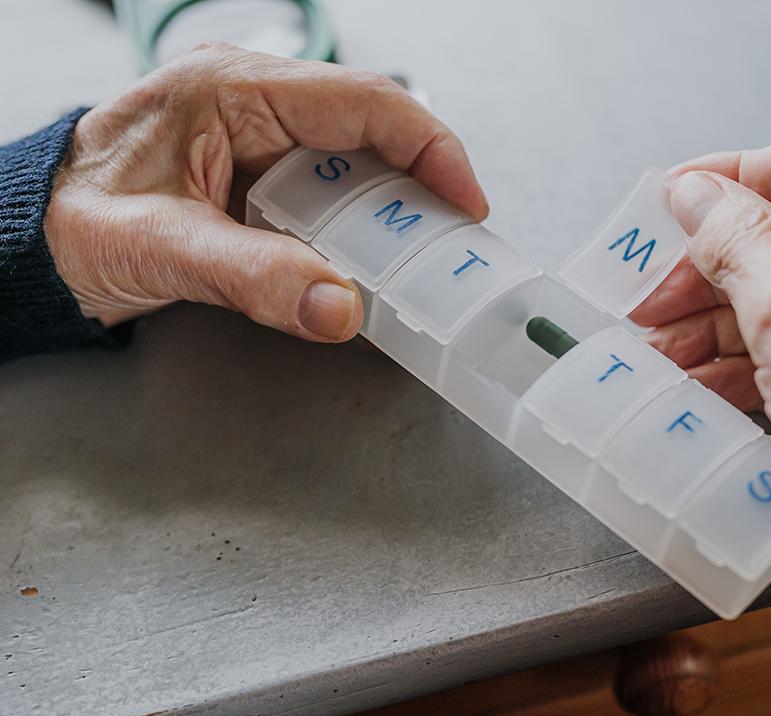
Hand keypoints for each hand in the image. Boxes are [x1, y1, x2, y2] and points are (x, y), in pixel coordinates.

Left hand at [45, 44, 486, 341]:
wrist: (37, 236)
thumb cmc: (78, 222)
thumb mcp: (165, 250)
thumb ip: (256, 279)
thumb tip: (341, 308)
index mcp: (234, 89)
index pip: (365, 102)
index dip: (430, 150)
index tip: (466, 205)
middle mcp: (255, 98)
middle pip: (373, 131)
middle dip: (419, 190)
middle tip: (447, 249)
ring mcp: (260, 131)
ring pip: (357, 162)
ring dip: (391, 213)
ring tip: (413, 262)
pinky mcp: (261, 168)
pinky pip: (331, 188)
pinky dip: (358, 226)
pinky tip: (365, 262)